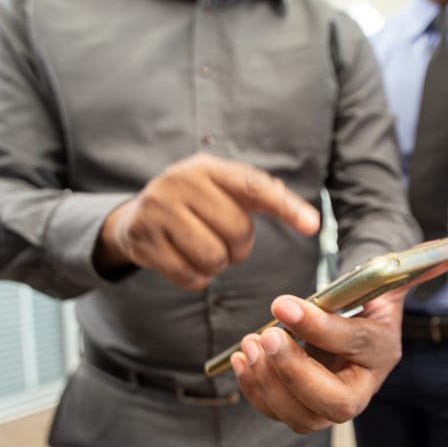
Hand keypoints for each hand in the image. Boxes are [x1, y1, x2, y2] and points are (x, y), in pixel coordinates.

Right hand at [94, 152, 319, 289]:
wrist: (135, 217)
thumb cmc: (192, 204)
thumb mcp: (221, 188)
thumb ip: (260, 195)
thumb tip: (307, 217)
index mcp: (208, 168)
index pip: (254, 186)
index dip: (286, 206)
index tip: (312, 225)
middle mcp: (181, 182)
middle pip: (236, 230)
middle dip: (239, 246)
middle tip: (226, 242)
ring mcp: (158, 210)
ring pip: (212, 256)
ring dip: (218, 264)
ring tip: (207, 251)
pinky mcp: (143, 240)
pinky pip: (189, 276)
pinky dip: (197, 278)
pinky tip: (189, 263)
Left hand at [230, 238, 447, 432]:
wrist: (351, 322)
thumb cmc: (368, 298)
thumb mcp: (389, 278)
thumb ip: (416, 264)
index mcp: (383, 353)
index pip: (355, 345)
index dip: (320, 327)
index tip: (283, 302)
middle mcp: (361, 388)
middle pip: (334, 404)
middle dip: (295, 374)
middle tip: (267, 337)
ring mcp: (328, 404)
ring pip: (300, 416)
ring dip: (269, 383)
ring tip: (250, 344)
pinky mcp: (300, 408)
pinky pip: (277, 412)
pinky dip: (255, 389)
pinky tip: (242, 357)